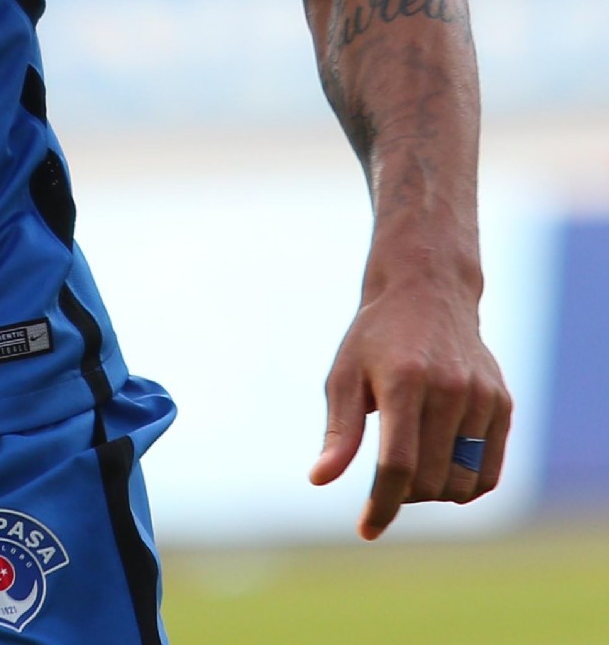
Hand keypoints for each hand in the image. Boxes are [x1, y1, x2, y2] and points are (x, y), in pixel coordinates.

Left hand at [310, 268, 510, 538]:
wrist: (426, 292)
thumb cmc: (375, 338)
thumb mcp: (344, 374)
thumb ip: (339, 431)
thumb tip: (319, 480)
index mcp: (403, 381)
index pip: (396, 464)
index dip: (381, 504)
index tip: (366, 529)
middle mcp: (448, 389)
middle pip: (429, 479)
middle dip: (402, 495)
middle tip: (384, 478)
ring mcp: (481, 397)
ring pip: (462, 483)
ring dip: (434, 493)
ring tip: (411, 467)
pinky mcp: (502, 404)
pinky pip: (488, 472)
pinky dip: (464, 486)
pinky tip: (440, 468)